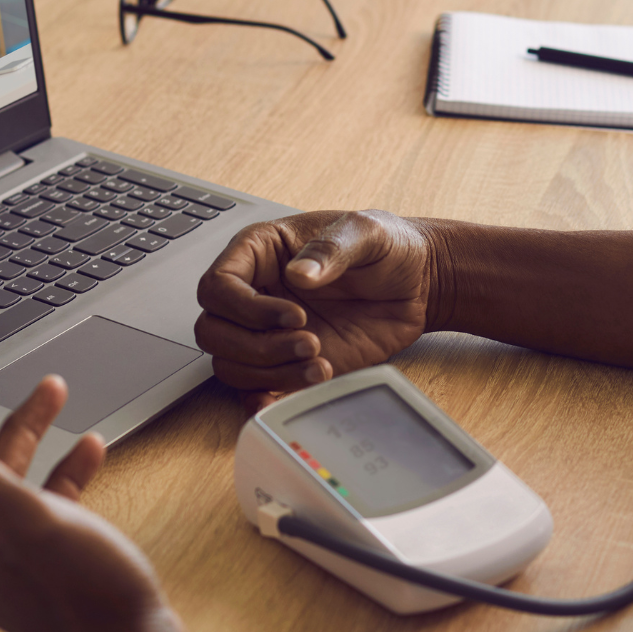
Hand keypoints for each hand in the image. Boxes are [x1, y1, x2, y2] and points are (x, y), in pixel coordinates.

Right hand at [194, 209, 444, 404]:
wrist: (418, 285)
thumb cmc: (388, 248)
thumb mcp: (367, 233)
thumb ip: (332, 248)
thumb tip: (298, 274)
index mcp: (260, 253)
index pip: (217, 285)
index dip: (247, 308)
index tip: (296, 316)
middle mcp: (256, 294)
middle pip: (213, 331)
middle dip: (258, 346)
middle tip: (310, 343)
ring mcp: (268, 332)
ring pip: (232, 364)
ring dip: (271, 373)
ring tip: (320, 364)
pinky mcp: (287, 363)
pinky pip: (254, 388)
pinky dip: (264, 398)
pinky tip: (295, 390)